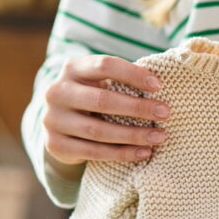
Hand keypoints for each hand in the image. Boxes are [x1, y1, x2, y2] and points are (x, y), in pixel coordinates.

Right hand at [44, 55, 170, 165]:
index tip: (158, 86)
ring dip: (133, 135)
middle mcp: (57, 92)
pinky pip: (94, 152)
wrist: (58, 125)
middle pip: (102, 100)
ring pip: (98, 130)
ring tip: (158, 137)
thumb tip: (159, 84)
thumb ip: (120, 80)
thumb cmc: (91, 98)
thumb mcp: (98, 82)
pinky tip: (143, 152)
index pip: (104, 65)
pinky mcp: (56, 145)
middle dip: (138, 108)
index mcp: (72, 68)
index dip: (132, 74)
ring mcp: (53, 120)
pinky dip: (122, 153)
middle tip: (165, 113)